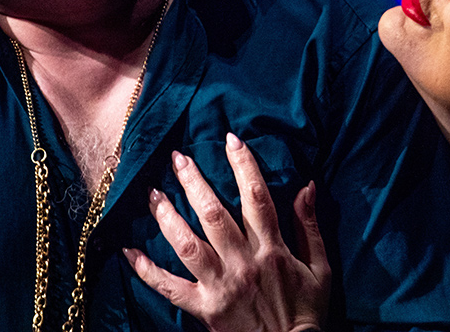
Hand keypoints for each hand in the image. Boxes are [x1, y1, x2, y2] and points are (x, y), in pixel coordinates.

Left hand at [124, 133, 329, 331]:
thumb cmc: (307, 310)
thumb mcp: (321, 267)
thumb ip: (309, 225)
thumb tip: (306, 185)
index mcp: (272, 249)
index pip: (257, 196)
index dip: (243, 164)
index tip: (230, 139)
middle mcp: (243, 262)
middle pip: (214, 213)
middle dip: (193, 182)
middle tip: (177, 157)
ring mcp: (220, 286)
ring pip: (187, 244)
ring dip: (166, 216)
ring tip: (151, 193)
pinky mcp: (204, 309)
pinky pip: (169, 288)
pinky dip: (147, 271)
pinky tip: (128, 252)